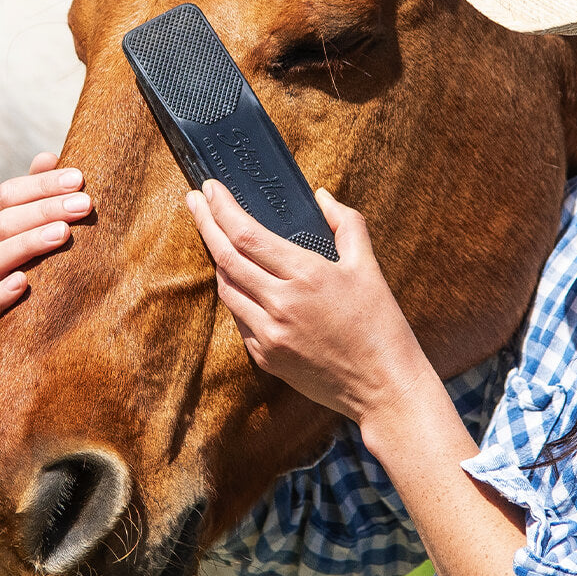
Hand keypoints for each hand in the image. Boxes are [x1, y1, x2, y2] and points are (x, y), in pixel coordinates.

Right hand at [0, 153, 91, 344]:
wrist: (27, 334)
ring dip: (28, 244)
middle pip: (3, 223)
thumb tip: (48, 156)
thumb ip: (41, 196)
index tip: (79, 178)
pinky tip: (24, 283)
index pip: (8, 195)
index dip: (41, 185)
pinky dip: (1, 294)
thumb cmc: (40, 272)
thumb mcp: (40, 233)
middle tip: (84, 205)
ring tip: (63, 234)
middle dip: (45, 210)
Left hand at [185, 180, 436, 426]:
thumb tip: (321, 196)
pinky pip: (238, 319)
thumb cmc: (380, 324)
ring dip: (217, 260)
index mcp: (307, 275)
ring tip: (214, 237)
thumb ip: (346, 224)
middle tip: (193, 200)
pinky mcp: (265, 357)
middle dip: (205, 223)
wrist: (383, 387)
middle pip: (226, 257)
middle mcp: (282, 304)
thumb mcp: (368, 267)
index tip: (209, 188)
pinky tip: (239, 282)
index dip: (221, 209)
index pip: (247, 235)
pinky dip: (236, 296)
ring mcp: (269, 334)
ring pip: (226, 289)